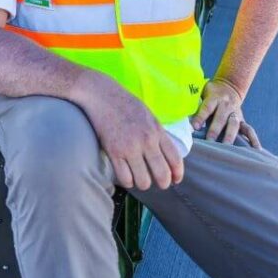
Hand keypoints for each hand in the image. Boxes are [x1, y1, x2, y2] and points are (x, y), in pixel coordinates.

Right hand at [73, 72, 183, 190]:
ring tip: (138, 176)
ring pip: (144, 182)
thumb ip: (157, 134)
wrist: (100, 93)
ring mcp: (130, 147)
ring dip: (142, 183)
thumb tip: (166, 155)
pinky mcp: (114, 152)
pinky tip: (125, 173)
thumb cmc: (124, 103)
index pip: (175, 160)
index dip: (177, 174)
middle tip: (157, 181)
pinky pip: (125, 179)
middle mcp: (147, 141)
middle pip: (162, 175)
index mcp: (157, 130)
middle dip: (162, 183)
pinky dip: (127, 181)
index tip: (175, 180)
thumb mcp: (148, 115)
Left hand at [191, 79, 260, 147]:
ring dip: (230, 135)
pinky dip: (253, 139)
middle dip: (215, 130)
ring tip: (227, 147)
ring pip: (234, 124)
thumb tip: (181, 113)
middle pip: (221, 118)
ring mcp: (235, 113)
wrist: (229, 86)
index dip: (200, 117)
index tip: (194, 127)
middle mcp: (226, 105)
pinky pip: (249, 130)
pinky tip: (256, 150)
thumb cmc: (210, 92)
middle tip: (209, 141)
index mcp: (214, 97)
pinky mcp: (242, 120)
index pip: (207, 108)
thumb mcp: (201, 91)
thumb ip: (194, 101)